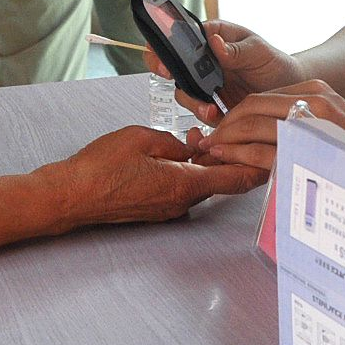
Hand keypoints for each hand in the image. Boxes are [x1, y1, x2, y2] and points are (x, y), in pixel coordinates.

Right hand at [51, 125, 265, 226]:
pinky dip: (189, 172)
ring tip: (198, 139)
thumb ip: (175, 141)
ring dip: (207, 164)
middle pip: (221, 181)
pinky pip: (183, 189)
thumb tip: (193, 145)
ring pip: (202, 184)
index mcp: (184, 184)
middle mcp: (181, 202)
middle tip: (231, 135)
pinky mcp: (156, 209)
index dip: (258, 166)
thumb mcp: (142, 138)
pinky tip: (178, 154)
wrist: (70, 197)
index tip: (273, 153)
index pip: (236, 179)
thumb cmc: (99, 168)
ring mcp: (168, 209)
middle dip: (230, 158)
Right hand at [145, 20, 306, 115]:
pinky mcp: (210, 106)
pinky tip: (216, 118)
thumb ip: (236, 49)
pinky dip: (203, 117)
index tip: (166, 52)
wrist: (288, 94)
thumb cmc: (274, 64)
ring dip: (191, 101)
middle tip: (167, 73)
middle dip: (164, 67)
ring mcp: (205, 84)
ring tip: (209, 109)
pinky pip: (198, 112)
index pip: (181, 34)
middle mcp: (203, 60)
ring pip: (183, 91)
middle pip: (172, 62)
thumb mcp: (258, 51)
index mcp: (213, 37)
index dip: (166, 41)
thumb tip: (215, 42)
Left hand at [190, 81, 344, 173]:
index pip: (261, 98)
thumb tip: (263, 134)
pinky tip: (226, 158)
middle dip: (225, 124)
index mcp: (314, 91)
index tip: (220, 130)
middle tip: (207, 141)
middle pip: (252, 106)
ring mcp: (312, 121)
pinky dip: (240, 154)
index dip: (235, 114)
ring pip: (253, 125)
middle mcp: (311, 99)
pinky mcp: (310, 147)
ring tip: (211, 150)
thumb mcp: (329, 127)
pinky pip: (263, 149)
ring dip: (226, 139)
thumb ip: (299, 124)